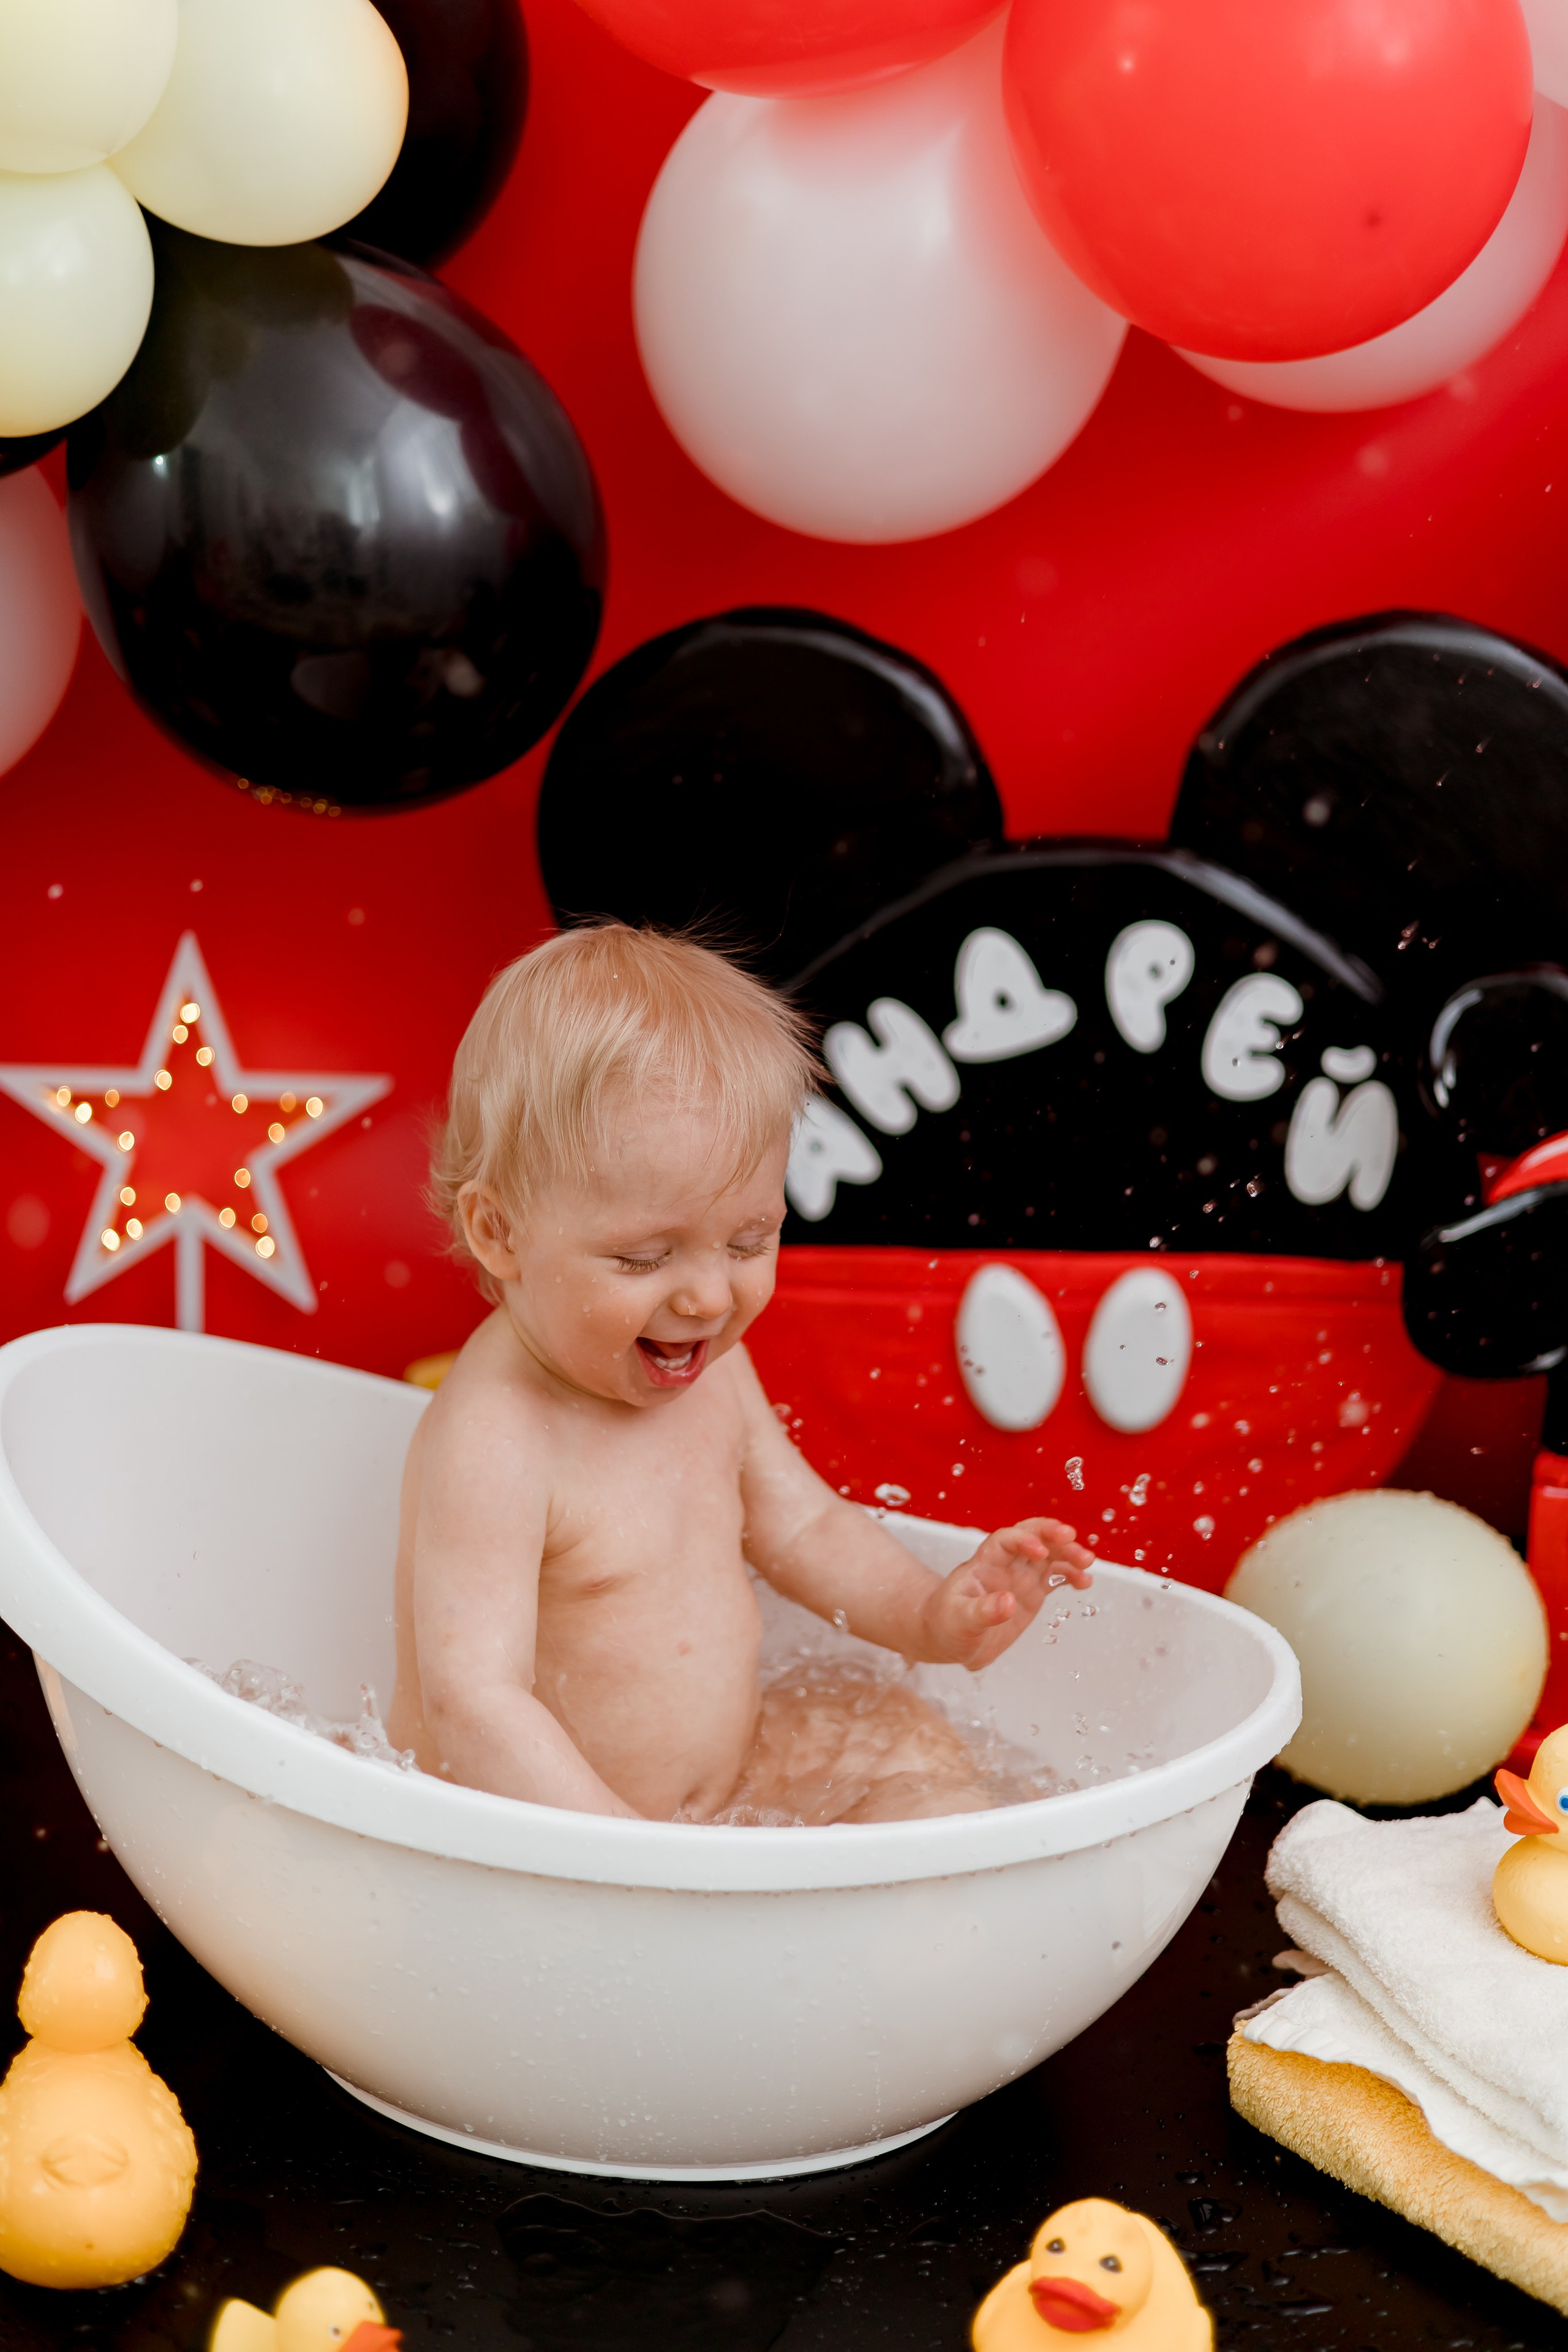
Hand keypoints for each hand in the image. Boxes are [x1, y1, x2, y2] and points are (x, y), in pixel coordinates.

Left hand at [918, 1518, 1094, 1671]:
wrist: (949, 1638)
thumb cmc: (947, 1624)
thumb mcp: (959, 1620)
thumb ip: (982, 1611)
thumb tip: (1008, 1602)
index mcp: (984, 1564)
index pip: (1004, 1541)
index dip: (1023, 1540)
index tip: (1040, 1552)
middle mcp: (1005, 1564)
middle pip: (1032, 1537)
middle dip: (1051, 1534)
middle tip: (1072, 1537)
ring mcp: (1020, 1576)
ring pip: (1049, 1554)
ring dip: (1068, 1553)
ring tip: (1087, 1561)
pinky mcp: (1032, 1592)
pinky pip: (1056, 1577)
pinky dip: (1072, 1575)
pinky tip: (1085, 1581)